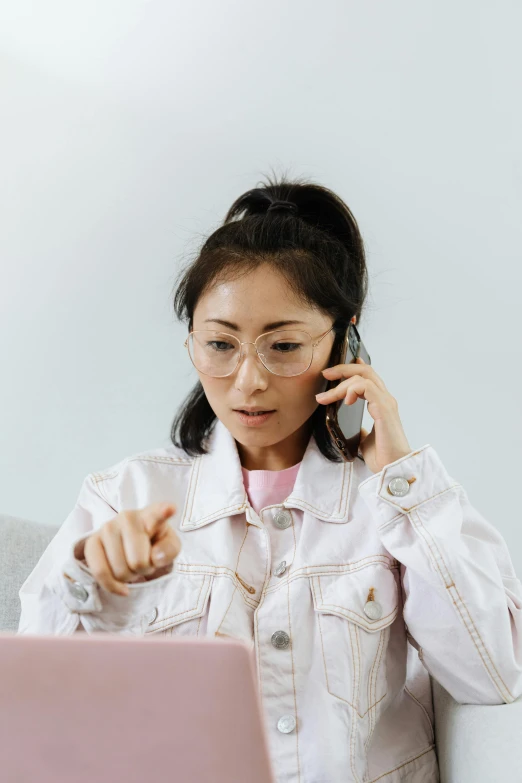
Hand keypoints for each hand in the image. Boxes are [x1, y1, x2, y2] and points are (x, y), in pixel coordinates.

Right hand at [80, 502, 180, 595]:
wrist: (132, 547)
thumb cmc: (153, 545)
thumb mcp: (169, 547)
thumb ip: (169, 550)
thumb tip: (155, 557)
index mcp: (151, 515)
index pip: (158, 514)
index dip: (163, 512)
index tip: (171, 509)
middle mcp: (127, 517)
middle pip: (137, 561)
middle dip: (142, 570)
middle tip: (144, 563)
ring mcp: (107, 527)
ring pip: (119, 570)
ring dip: (128, 576)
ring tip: (131, 565)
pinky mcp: (92, 542)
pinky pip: (100, 572)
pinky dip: (111, 585)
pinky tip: (122, 586)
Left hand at [315, 357, 411, 473]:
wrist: (393, 470)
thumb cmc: (383, 457)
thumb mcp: (364, 441)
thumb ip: (360, 431)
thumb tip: (352, 430)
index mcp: (380, 405)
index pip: (368, 378)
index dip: (352, 369)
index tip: (334, 371)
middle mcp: (385, 400)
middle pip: (365, 371)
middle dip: (343, 369)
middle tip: (325, 374)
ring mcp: (386, 403)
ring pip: (363, 377)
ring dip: (342, 383)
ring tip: (326, 397)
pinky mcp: (384, 409)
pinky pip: (367, 387)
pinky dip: (352, 389)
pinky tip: (345, 400)